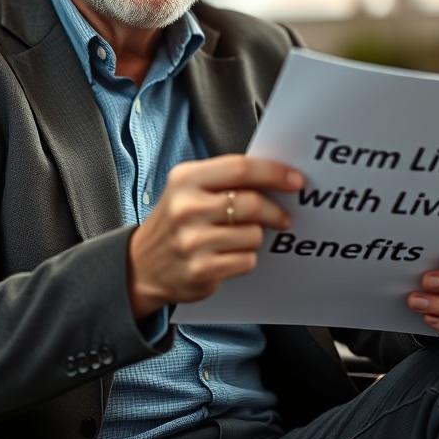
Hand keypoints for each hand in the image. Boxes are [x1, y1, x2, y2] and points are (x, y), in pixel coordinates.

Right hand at [127, 155, 303, 318]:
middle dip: (275, 211)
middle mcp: (186, 207)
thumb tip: (276, 176)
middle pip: (251, 203)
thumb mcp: (189, 189)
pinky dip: (245, 258)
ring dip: (255, 238)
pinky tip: (228, 256)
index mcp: (186, 179)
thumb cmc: (176, 222)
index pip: (240, 168)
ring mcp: (192, 241)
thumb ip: (225, 179)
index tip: (296, 180)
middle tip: (283, 217)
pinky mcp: (200, 270)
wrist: (142, 265)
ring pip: (253, 235)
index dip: (274, 173)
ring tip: (239, 238)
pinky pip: (246, 260)